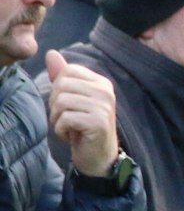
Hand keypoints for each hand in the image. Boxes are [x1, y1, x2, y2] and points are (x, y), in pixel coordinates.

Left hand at [45, 51, 119, 178]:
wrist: (99, 156)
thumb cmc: (83, 126)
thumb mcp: (73, 98)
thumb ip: (63, 76)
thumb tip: (51, 53)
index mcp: (101, 83)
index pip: (68, 70)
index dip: (59, 88)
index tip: (68, 105)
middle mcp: (106, 91)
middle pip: (62, 85)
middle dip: (55, 104)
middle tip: (67, 118)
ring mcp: (104, 106)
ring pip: (61, 102)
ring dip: (57, 118)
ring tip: (69, 126)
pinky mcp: (98, 122)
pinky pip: (65, 118)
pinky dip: (61, 130)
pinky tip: (72, 135)